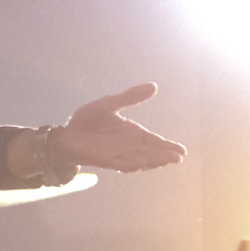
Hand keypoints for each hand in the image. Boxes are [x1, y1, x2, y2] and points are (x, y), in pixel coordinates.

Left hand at [54, 83, 186, 172]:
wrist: (66, 133)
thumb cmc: (88, 119)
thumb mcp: (110, 103)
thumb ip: (130, 97)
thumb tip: (154, 86)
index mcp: (133, 133)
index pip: (154, 141)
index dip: (168, 146)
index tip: (183, 151)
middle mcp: (129, 146)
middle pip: (151, 153)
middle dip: (164, 155)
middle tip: (178, 158)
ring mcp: (118, 154)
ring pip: (140, 160)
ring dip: (152, 161)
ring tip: (166, 160)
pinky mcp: (105, 160)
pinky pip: (121, 164)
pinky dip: (132, 164)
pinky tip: (143, 164)